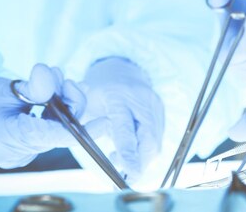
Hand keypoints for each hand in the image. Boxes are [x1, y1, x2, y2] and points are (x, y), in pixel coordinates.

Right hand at [0, 64, 93, 167]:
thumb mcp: (3, 86)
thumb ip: (32, 87)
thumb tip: (57, 80)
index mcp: (2, 135)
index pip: (47, 134)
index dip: (77, 129)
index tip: (105, 123)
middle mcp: (13, 152)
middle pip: (58, 129)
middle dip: (69, 101)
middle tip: (63, 78)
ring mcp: (20, 154)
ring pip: (58, 129)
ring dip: (64, 102)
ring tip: (54, 78)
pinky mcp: (26, 150)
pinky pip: (52, 131)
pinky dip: (58, 111)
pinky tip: (58, 92)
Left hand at [80, 57, 163, 181]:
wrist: (121, 70)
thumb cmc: (100, 90)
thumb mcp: (86, 103)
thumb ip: (86, 125)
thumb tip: (85, 146)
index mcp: (118, 96)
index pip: (125, 128)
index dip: (128, 151)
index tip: (129, 171)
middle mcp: (140, 99)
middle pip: (148, 138)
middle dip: (139, 162)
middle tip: (126, 176)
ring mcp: (153, 104)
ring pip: (155, 141)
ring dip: (142, 159)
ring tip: (123, 162)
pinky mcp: (160, 110)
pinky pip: (158, 137)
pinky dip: (146, 150)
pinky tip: (133, 151)